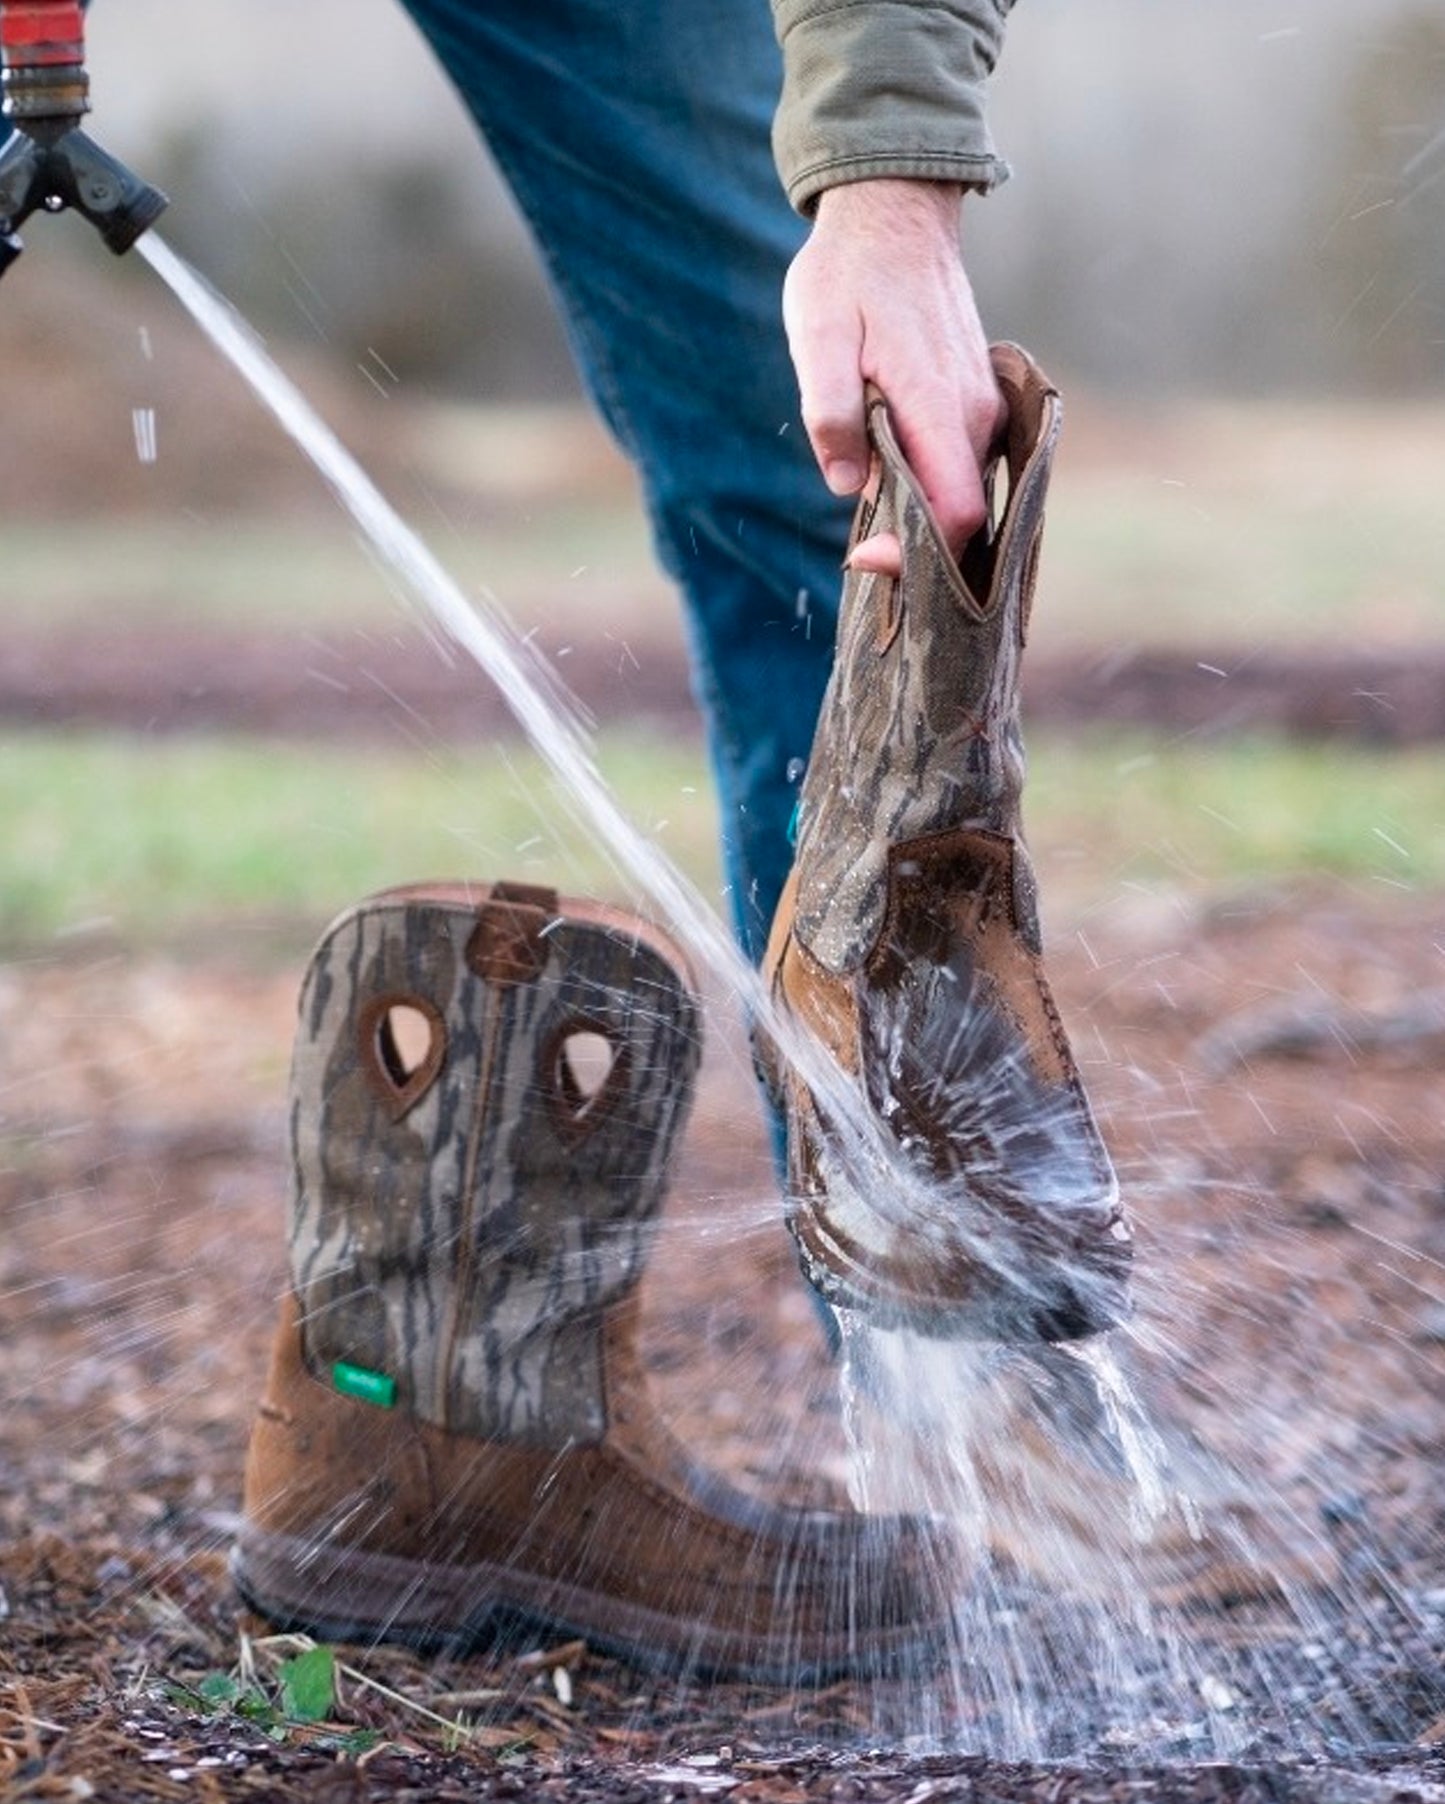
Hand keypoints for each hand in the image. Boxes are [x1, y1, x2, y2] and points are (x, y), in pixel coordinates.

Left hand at [782, 179, 1004, 576]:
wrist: (893, 211)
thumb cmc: (848, 272)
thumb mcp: (818, 338)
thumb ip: (833, 413)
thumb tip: (847, 484)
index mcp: (939, 405)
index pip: (954, 514)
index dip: (915, 553)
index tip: (865, 555)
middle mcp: (975, 413)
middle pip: (962, 514)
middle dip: (915, 543)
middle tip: (859, 544)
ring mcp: (981, 406)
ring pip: (962, 489)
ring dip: (920, 511)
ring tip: (871, 502)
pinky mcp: (975, 399)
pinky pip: (960, 462)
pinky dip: (930, 482)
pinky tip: (889, 473)